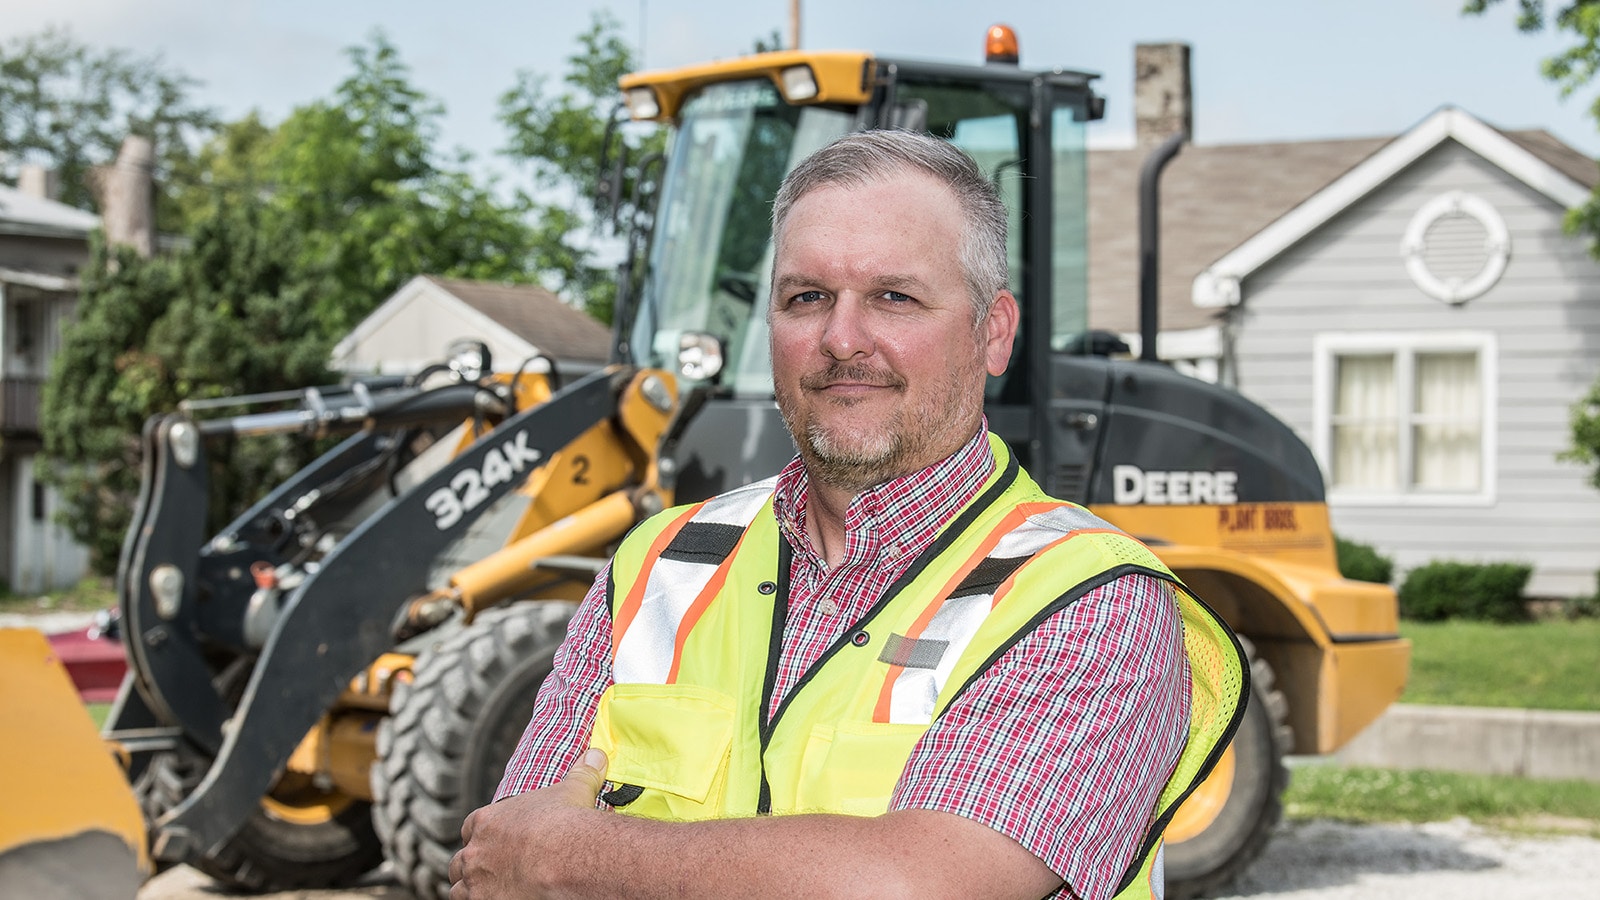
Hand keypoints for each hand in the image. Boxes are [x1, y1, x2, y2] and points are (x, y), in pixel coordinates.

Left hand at [448, 748, 609, 898]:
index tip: (496, 840)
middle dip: (475, 865)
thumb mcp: (574, 789)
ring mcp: (475, 881)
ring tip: (493, 890)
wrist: (566, 859)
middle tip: (494, 870)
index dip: (483, 835)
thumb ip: (581, 772)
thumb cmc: (565, 824)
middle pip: (462, 860)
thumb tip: (596, 754)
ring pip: (459, 889)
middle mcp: (475, 851)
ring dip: (472, 889)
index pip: (472, 827)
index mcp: (488, 821)